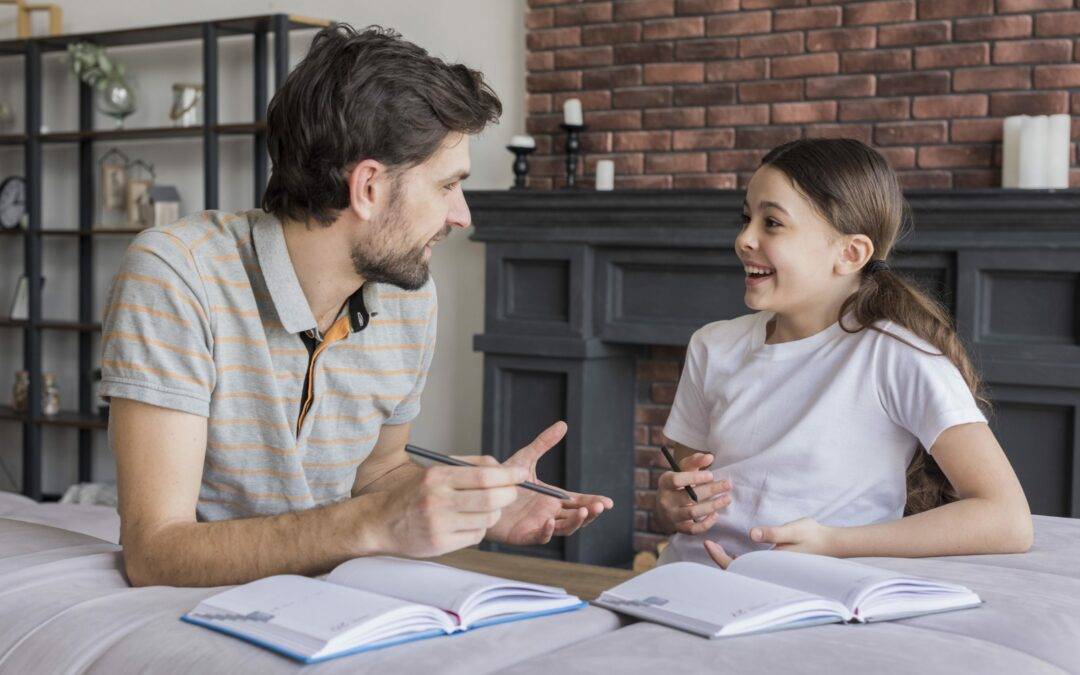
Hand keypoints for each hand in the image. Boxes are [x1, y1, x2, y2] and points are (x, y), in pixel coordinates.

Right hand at [373, 461, 527, 557]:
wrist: (380, 523)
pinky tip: (468, 524)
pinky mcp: (440, 544)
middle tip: (512, 493)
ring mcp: (439, 524)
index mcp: (437, 476)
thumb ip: (467, 467)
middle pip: (491, 497)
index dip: (509, 475)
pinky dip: (480, 530)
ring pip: (487, 519)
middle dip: (509, 494)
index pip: (484, 475)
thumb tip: (502, 467)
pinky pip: (476, 537)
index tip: (523, 473)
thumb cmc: (412, 495)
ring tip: (485, 509)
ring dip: (494, 513)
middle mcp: (437, 499)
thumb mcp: (433, 473)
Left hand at [484, 421, 614, 545]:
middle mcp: (549, 513)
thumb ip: (544, 444)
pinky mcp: (525, 534)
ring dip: (576, 523)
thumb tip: (563, 424)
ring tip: (585, 512)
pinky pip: (540, 536)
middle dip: (590, 513)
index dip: (594, 502)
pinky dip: (548, 531)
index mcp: (553, 499)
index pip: (579, 502)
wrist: (479, 494)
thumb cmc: (502, 480)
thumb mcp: (525, 458)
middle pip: (577, 517)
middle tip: (599, 506)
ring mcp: (539, 525)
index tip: (608, 502)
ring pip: (565, 528)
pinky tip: (551, 522)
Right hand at [655, 452, 730, 534]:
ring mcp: (672, 515)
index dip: (694, 477)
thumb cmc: (678, 485)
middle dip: (711, 490)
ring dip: (712, 506)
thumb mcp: (682, 470)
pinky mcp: (679, 528)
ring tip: (727, 498)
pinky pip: (693, 529)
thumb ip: (695, 461)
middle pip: (689, 496)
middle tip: (728, 484)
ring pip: (693, 512)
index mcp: (665, 482)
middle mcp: (666, 500)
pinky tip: (716, 515)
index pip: (677, 480)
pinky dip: (706, 523)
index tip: (711, 474)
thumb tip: (710, 457)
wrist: (664, 508)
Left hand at [704, 517, 835, 568]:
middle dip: (719, 559)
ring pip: (743, 571)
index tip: (708, 543)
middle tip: (707, 543)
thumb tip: (752, 534)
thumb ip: (774, 533)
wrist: (830, 543)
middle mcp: (768, 571)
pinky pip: (751, 567)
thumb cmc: (813, 535)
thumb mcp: (793, 530)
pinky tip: (734, 550)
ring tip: (716, 545)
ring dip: (728, 560)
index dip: (719, 557)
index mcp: (769, 565)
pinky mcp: (773, 566)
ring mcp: (770, 569)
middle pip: (737, 572)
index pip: (737, 566)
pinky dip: (739, 560)